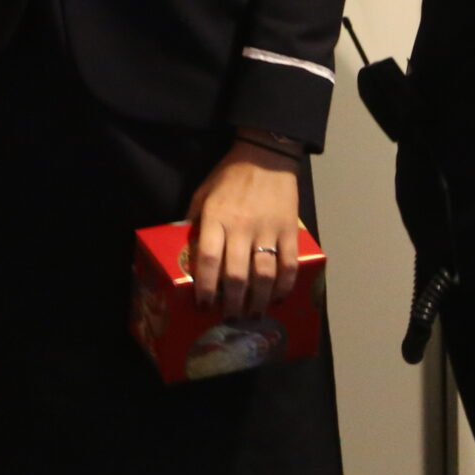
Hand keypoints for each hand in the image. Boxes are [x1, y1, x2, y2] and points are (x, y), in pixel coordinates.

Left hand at [184, 139, 301, 318]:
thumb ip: (194, 221)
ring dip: (258, 300)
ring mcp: (268, 229)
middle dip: (233, 303)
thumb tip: (184, 249)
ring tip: (253, 314)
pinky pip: (289, 264)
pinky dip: (285, 286)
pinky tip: (278, 298)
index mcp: (216, 217)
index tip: (203, 305)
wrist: (266, 156)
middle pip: (238, 274)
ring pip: (265, 274)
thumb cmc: (229, 176)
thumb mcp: (203, 193)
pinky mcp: (289, 230)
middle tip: (229, 318)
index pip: (209, 259)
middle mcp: (241, 227)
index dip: (206, 286)